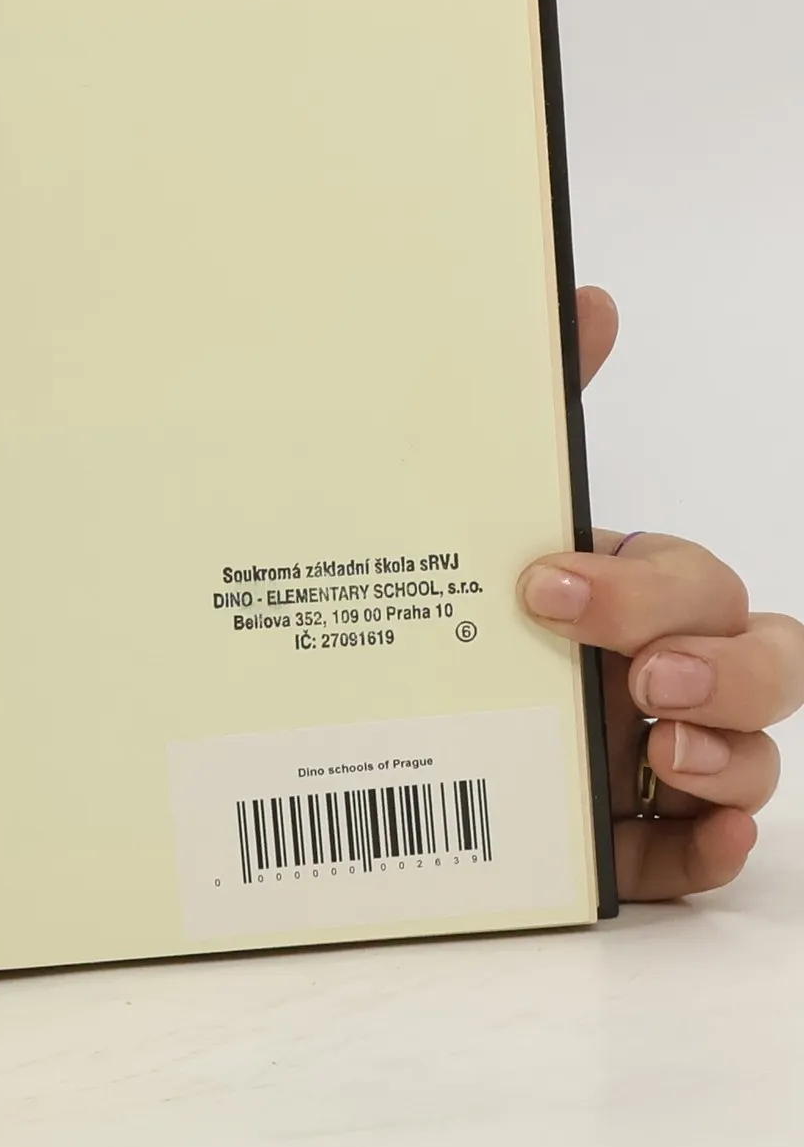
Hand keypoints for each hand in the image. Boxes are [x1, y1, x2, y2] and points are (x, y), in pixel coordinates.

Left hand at [518, 288, 802, 898]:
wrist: (381, 705)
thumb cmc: (469, 600)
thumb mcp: (487, 511)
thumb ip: (540, 415)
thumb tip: (584, 300)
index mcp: (639, 593)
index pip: (696, 580)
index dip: (647, 586)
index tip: (547, 586)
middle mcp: (669, 671)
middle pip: (765, 665)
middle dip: (721, 668)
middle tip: (640, 678)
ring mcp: (662, 755)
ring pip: (753, 756)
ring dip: (729, 753)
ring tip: (659, 749)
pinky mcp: (634, 833)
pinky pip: (701, 846)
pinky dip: (716, 845)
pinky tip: (708, 836)